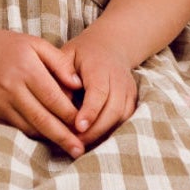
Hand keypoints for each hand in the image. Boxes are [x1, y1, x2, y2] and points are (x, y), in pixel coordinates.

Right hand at [0, 26, 85, 156]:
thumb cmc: (8, 46)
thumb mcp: (36, 44)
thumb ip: (59, 63)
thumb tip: (79, 85)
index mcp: (25, 69)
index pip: (52, 97)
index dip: (70, 114)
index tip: (85, 125)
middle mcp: (11, 88)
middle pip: (42, 118)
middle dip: (62, 136)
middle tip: (80, 150)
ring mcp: (0, 103)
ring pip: (29, 127)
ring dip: (50, 139)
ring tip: (69, 148)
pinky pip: (18, 127)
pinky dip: (35, 133)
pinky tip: (48, 137)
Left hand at [61, 31, 140, 150]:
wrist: (110, 46)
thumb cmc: (81, 54)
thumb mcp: (66, 56)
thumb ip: (60, 75)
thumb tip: (56, 100)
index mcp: (100, 66)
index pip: (99, 91)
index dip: (90, 111)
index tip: (78, 127)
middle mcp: (119, 78)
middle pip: (114, 108)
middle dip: (96, 129)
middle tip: (75, 141)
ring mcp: (128, 89)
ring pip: (122, 116)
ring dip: (104, 133)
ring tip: (82, 143)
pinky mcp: (132, 99)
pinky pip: (126, 119)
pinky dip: (112, 131)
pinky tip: (95, 138)